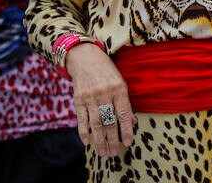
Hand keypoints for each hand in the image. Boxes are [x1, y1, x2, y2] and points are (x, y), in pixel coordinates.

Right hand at [68, 43, 136, 157]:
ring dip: (99, 140)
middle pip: (110, 121)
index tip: (128, 143)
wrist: (84, 57)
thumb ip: (126, 102)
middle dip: (113, 140)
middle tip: (114, 153)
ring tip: (103, 153)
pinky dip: (83, 131)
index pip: (124, 113)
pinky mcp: (78, 99)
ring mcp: (90, 96)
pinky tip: (87, 142)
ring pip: (96, 123)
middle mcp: (104, 93)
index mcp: (119, 88)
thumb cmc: (106, 71)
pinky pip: (81, 118)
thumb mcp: (120, 82)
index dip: (126, 130)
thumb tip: (134, 122)